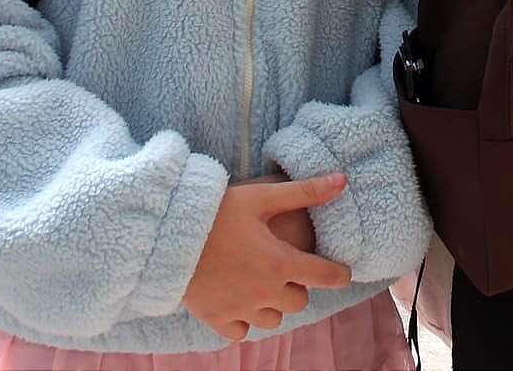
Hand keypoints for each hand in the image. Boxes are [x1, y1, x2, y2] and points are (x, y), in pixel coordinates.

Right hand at [182, 174, 351, 341]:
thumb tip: (342, 180)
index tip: (341, 272)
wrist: (170, 234)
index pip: (326, 276)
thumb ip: (305, 192)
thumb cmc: (219, 210)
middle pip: (299, 302)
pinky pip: (242, 332)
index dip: (338, 274)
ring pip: (273, 320)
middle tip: (285, 270)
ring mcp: (240, 308)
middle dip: (297, 286)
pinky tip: (239, 301)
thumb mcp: (262, 197)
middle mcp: (265, 292)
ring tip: (261, 285)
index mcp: (281, 263)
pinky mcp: (217, 319)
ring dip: (272, 305)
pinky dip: (244, 321)